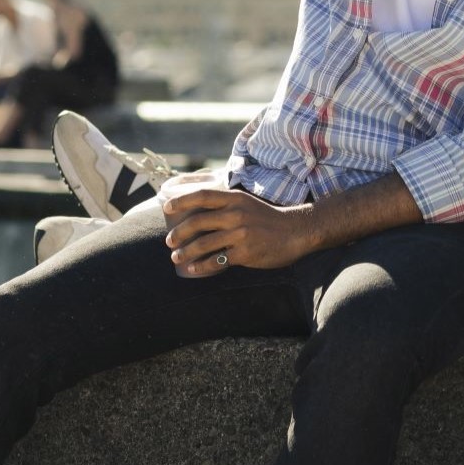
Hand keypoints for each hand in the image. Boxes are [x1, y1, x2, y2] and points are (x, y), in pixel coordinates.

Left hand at [161, 186, 313, 275]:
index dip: (181, 201)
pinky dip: (201, 265)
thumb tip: (199, 211)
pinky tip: (193, 268)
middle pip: (197, 221)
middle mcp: (235, 214)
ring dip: (185, 252)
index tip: (166, 208)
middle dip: (178, 233)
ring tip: (176, 257)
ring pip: (203, 243)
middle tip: (169, 241)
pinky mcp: (245, 252)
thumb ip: (226, 204)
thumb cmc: (267, 218)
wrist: (296, 231)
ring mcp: (240, 234)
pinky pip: (217, 260)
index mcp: (234, 198)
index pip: (201, 196)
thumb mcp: (247, 203)